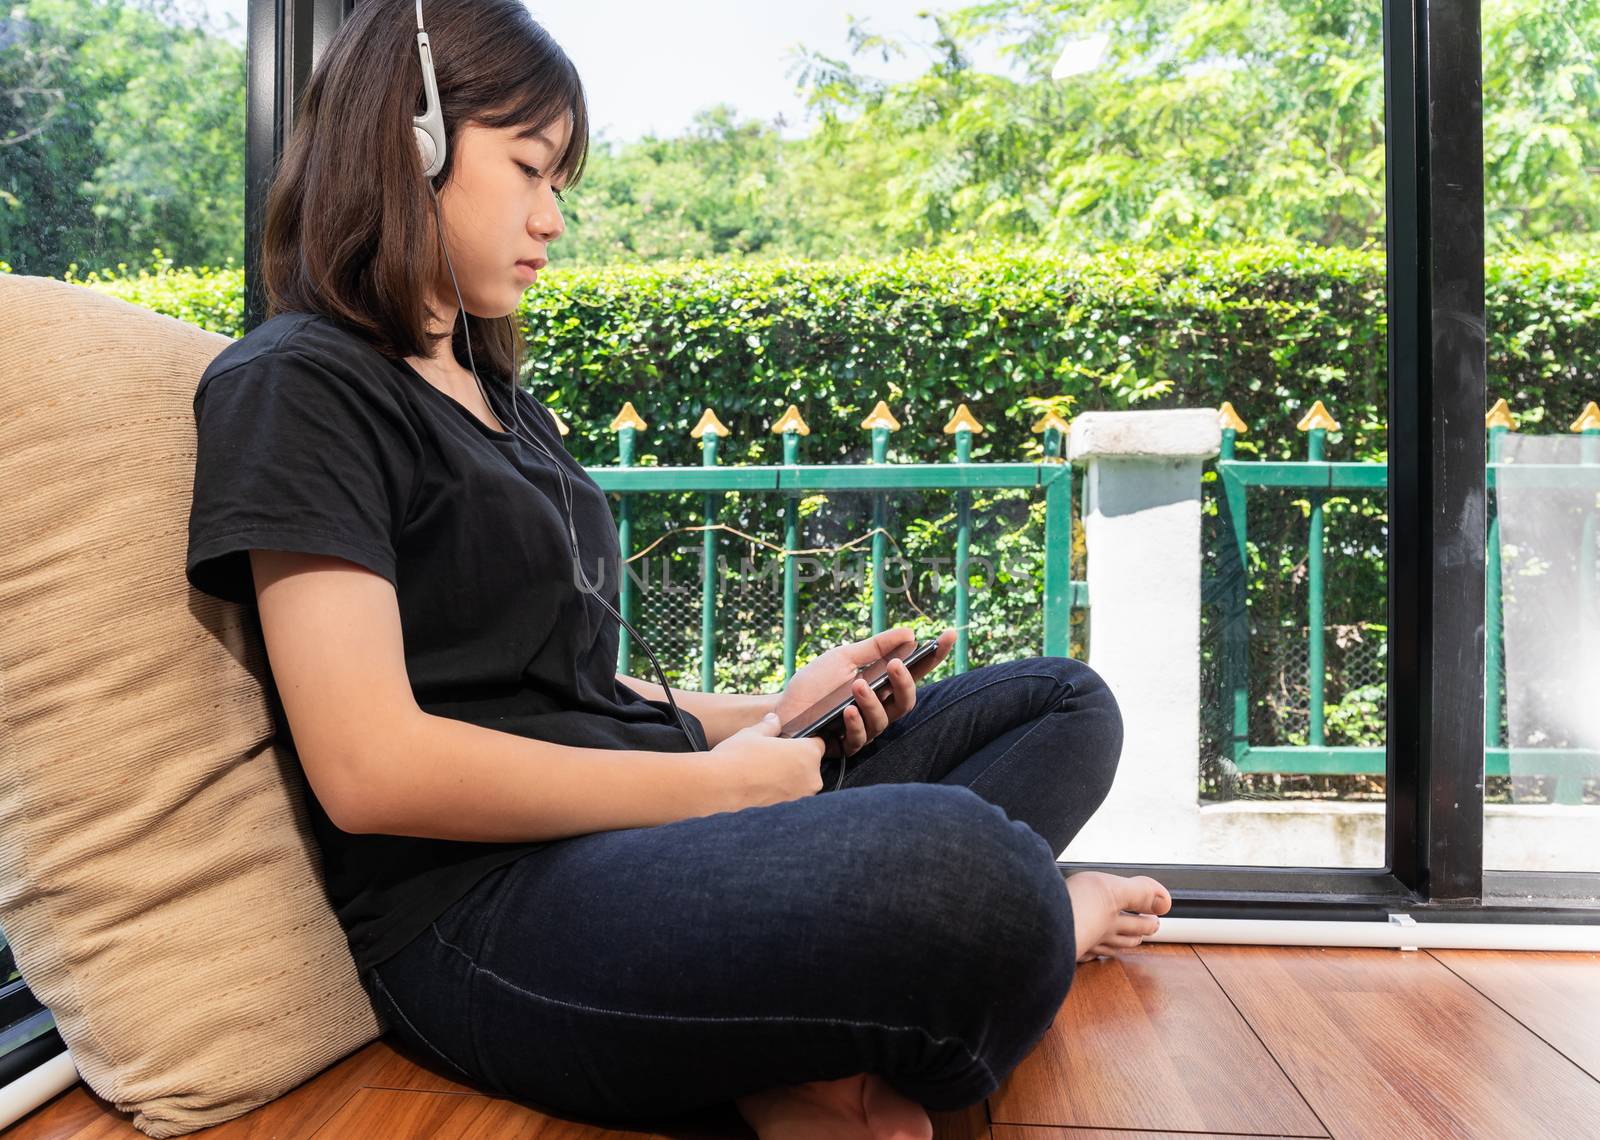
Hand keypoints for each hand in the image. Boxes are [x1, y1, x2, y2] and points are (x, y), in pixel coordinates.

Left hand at [772, 627, 955, 760]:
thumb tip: (909, 632)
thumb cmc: (814, 684)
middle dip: (904, 682)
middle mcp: (879, 708)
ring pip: (884, 720)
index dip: (935, 655)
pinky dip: (855, 723)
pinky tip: (846, 711)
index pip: (915, 671)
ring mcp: (864, 728)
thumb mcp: (843, 658)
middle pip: (907, 700)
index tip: (949, 635)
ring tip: (857, 685)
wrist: (782, 708)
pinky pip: (860, 738)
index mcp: (881, 684)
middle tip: (894, 664)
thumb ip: (875, 648)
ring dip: (872, 701)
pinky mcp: (846, 745)